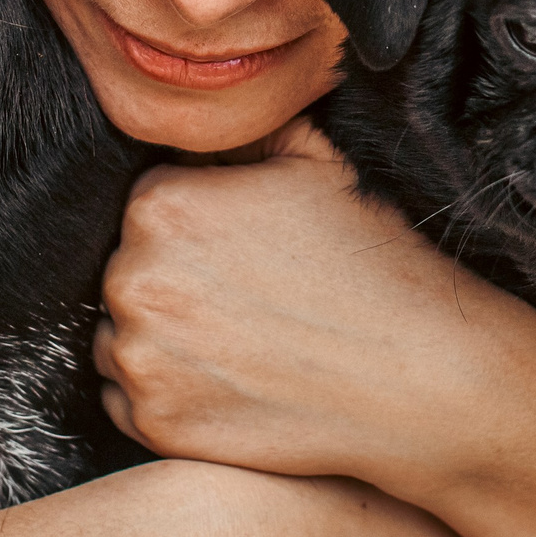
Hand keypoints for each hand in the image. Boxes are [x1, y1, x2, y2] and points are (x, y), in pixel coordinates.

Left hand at [95, 118, 535, 491]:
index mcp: (162, 204)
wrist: (415, 374)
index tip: (236, 247)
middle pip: (126, 269)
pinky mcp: (155, 423)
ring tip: (237, 340)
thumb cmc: (371, 265)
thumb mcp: (314, 162)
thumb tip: (214, 112)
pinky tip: (227, 382)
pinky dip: (164, 393)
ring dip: (160, 337)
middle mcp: (134, 280)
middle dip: (174, 278)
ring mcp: (141, 358)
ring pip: (120, 336)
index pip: (147, 203)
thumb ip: (245, 133)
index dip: (196, 223)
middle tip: (243, 296)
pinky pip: (126, 400)